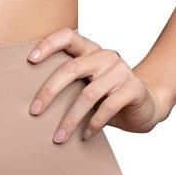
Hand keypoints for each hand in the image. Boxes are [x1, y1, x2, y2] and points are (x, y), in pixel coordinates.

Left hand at [27, 27, 170, 143]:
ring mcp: (121, 72)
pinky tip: (85, 136)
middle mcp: (106, 57)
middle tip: (34, 111)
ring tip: (58, 138)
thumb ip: (69, 87)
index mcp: (91, 51)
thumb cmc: (107, 99)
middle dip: (50, 91)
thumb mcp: (86, 88)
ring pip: (88, 94)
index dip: (49, 44)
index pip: (68, 36)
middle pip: (72, 68)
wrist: (145, 107)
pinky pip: (108, 107)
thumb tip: (34, 105)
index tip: (30, 60)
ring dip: (70, 119)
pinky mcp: (133, 89)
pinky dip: (93, 125)